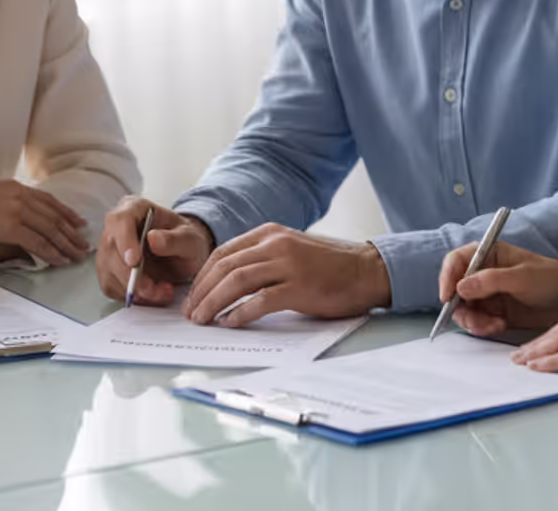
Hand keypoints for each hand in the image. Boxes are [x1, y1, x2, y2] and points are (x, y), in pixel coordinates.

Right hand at [0, 181, 88, 266]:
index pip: (49, 201)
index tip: (79, 223)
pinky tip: (60, 261)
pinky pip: (38, 243)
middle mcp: (21, 196)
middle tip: (84, 245)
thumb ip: (8, 205)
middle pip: (55, 217)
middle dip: (72, 233)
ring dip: (66, 245)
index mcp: (17, 187)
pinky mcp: (10, 227)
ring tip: (77, 256)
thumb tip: (19, 220)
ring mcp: (17, 210)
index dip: (67, 213)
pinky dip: (51, 253)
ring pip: (51, 230)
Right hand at [95, 197, 213, 303]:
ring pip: (109, 272)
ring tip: (162, 291)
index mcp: (134, 208)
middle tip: (156, 289)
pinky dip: (132, 296)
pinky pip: (112, 287)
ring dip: (135, 289)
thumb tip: (153, 239)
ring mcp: (109, 250)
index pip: (120, 220)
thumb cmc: (185, 240)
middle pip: (111, 250)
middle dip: (132, 275)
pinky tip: (152, 293)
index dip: (124, 241)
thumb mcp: (190, 238)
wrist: (184, 255)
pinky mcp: (109, 271)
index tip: (135, 261)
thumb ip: (174, 239)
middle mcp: (116, 228)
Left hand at [184, 224, 390, 326]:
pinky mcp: (301, 287)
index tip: (192, 296)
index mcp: (270, 233)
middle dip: (202, 291)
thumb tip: (226, 282)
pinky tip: (230, 323)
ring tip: (203, 320)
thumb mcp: (290, 250)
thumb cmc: (328, 266)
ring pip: (237, 281)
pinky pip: (261, 300)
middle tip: (191, 313)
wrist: (366, 270)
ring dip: (214, 302)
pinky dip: (241, 313)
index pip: (223, 253)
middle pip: (225, 266)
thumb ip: (262, 258)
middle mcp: (276, 244)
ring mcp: (289, 264)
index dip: (202, 276)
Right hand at [439, 241, 557, 335]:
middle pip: (455, 289)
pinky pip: (478, 321)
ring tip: (494, 325)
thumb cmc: (550, 278)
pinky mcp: (494, 312)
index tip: (447, 297)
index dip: (447, 277)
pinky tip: (500, 325)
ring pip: (464, 309)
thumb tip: (460, 287)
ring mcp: (487, 294)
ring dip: (474, 320)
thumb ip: (490, 281)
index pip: (456, 261)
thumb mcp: (521, 277)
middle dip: (461, 307)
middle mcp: (483, 273)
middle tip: (477, 320)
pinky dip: (483, 327)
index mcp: (488, 254)